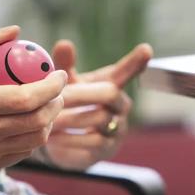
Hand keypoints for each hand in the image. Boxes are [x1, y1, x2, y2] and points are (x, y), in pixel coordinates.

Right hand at [0, 26, 66, 175]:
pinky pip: (21, 153)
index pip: (28, 99)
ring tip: (48, 106)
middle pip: (37, 122)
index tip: (60, 75)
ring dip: (49, 122)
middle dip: (57, 104)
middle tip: (59, 91)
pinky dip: (33, 138)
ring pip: (34, 141)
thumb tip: (15, 30)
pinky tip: (30, 124)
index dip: (52, 87)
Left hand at [41, 40, 151, 169]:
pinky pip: (92, 143)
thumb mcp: (66, 85)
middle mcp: (120, 107)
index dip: (136, 62)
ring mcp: (116, 129)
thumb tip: (64, 43)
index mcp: (112, 86)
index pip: (126, 72)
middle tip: (57, 96)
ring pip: (99, 119)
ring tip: (47, 118)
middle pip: (110, 93)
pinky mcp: (106, 150)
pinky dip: (69, 139)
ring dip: (71, 118)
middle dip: (81, 94)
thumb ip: (65, 66)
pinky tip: (52, 137)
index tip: (146, 49)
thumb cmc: (71, 106)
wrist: (65, 142)